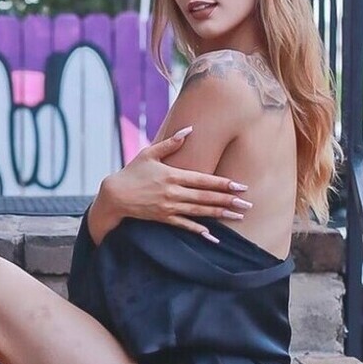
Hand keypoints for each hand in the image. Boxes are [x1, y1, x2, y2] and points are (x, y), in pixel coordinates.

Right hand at [91, 126, 251, 242]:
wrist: (114, 195)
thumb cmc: (132, 172)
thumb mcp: (149, 153)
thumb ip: (170, 143)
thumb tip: (189, 129)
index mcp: (172, 175)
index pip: (204, 180)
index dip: (223, 183)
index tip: (240, 186)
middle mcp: (173, 192)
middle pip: (206, 197)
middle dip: (229, 200)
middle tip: (248, 204)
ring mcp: (169, 207)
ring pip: (199, 211)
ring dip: (220, 214)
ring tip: (238, 216)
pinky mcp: (163, 218)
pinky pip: (184, 225)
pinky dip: (199, 230)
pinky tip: (212, 234)